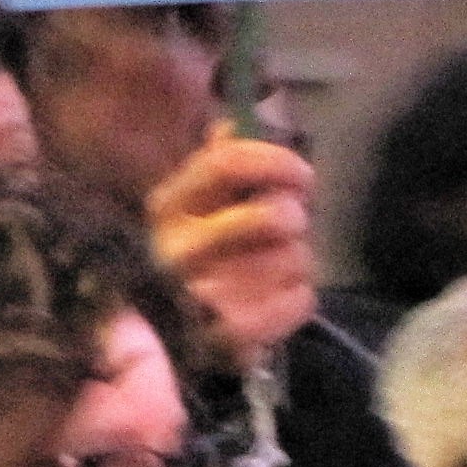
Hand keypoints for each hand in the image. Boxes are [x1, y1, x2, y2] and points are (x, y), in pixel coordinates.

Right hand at [147, 126, 316, 362]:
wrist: (164, 344)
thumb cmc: (191, 259)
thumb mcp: (189, 206)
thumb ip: (213, 162)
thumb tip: (231, 123)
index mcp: (168, 206)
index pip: (229, 162)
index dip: (277, 161)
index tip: (302, 175)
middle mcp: (178, 249)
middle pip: (271, 214)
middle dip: (294, 216)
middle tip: (290, 226)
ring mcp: (203, 298)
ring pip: (292, 257)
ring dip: (299, 258)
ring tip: (280, 264)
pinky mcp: (230, 339)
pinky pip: (299, 300)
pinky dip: (299, 295)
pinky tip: (281, 295)